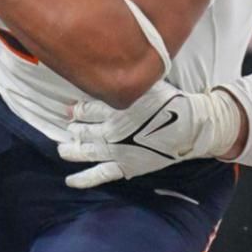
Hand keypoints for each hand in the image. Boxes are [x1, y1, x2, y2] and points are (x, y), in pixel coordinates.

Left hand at [56, 85, 243, 188]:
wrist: (189, 128)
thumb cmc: (171, 102)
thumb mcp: (147, 84)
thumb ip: (127, 82)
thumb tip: (112, 70)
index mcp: (114, 108)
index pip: (86, 109)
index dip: (76, 110)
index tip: (70, 110)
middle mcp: (110, 129)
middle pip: (83, 130)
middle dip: (73, 129)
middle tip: (68, 127)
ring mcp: (115, 150)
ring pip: (85, 151)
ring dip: (71, 150)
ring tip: (62, 149)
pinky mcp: (124, 166)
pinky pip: (99, 174)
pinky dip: (83, 179)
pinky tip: (69, 181)